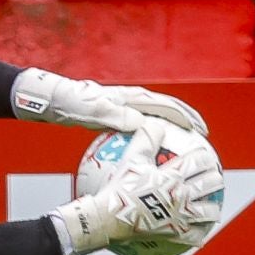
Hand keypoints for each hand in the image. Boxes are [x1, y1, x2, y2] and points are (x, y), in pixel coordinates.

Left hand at [11, 67, 207, 137]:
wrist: (53, 99)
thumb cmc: (71, 103)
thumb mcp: (93, 110)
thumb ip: (115, 115)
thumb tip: (141, 123)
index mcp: (129, 97)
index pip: (165, 105)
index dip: (185, 117)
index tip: (200, 130)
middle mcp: (130, 100)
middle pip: (165, 110)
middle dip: (185, 122)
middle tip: (201, 139)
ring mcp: (122, 108)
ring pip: (153, 119)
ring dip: (169, 131)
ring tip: (182, 148)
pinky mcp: (114, 116)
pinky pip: (137, 129)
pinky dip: (148, 139)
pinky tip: (147, 157)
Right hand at [49, 143, 224, 254]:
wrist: (110, 217)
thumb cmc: (119, 188)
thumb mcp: (130, 159)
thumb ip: (145, 139)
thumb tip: (156, 123)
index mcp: (173, 176)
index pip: (198, 162)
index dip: (206, 158)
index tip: (208, 157)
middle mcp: (182, 195)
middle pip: (209, 184)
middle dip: (215, 179)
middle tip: (216, 178)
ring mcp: (180, 216)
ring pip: (208, 211)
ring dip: (213, 207)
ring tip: (214, 206)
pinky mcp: (175, 233)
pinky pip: (193, 235)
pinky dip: (198, 234)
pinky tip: (201, 235)